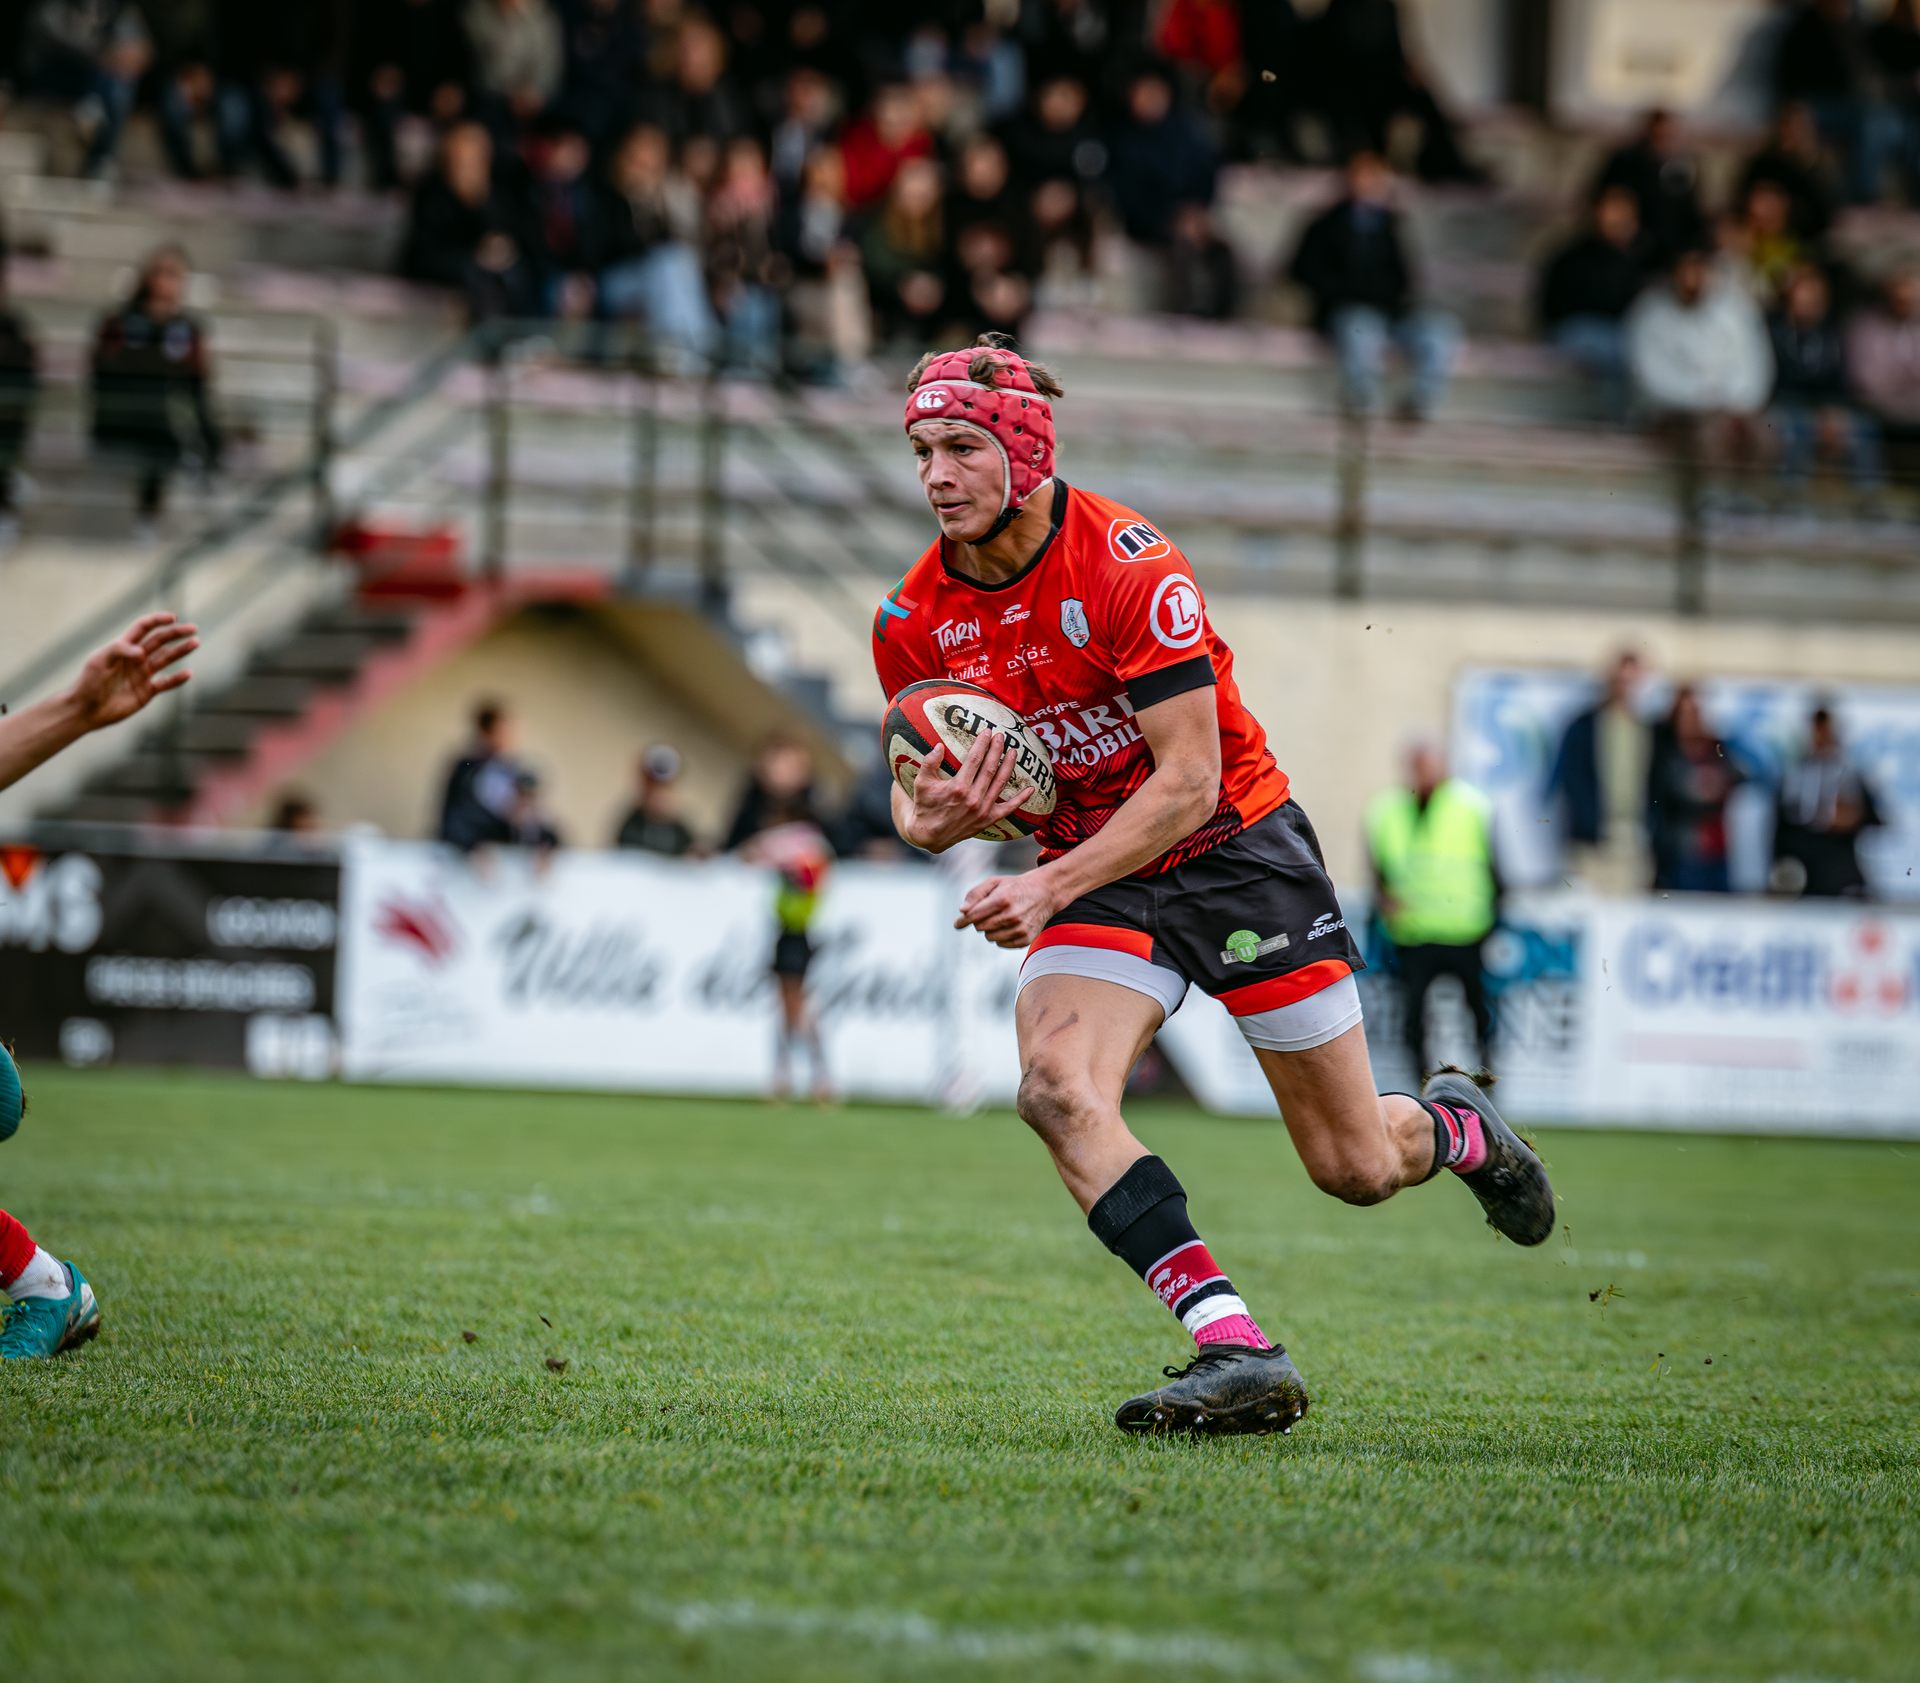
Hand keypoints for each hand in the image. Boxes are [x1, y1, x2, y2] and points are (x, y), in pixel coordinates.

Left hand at [66, 612, 197, 732]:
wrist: (85, 710)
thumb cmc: (88, 683)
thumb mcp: (99, 661)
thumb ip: (119, 651)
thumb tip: (142, 652)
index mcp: (123, 647)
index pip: (143, 628)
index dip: (157, 620)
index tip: (173, 618)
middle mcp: (135, 658)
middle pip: (159, 641)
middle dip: (176, 633)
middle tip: (193, 629)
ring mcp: (142, 674)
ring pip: (166, 659)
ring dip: (181, 651)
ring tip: (195, 643)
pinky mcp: (147, 691)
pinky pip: (166, 683)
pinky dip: (178, 679)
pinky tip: (188, 673)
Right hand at [901, 729, 1027, 852]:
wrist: (929, 835)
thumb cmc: (925, 807)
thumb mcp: (922, 783)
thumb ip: (930, 763)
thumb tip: (939, 746)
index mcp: (958, 787)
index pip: (974, 760)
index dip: (982, 744)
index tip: (987, 732)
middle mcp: (973, 798)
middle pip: (990, 768)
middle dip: (997, 750)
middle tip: (1002, 736)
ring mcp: (983, 810)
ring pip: (1001, 783)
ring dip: (1009, 765)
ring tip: (1014, 751)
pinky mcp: (988, 820)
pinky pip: (1009, 809)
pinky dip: (1021, 799)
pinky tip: (1031, 789)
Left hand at [955, 868, 1060, 949]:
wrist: (1045, 893)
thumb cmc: (1014, 887)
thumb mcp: (994, 882)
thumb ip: (975, 894)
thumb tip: (962, 911)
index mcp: (1002, 899)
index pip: (973, 916)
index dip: (963, 920)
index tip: (957, 924)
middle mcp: (1012, 915)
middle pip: (980, 927)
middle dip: (979, 921)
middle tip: (987, 912)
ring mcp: (1020, 928)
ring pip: (990, 937)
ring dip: (990, 929)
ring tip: (1000, 917)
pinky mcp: (1026, 938)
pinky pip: (1001, 943)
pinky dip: (1000, 936)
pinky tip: (1008, 925)